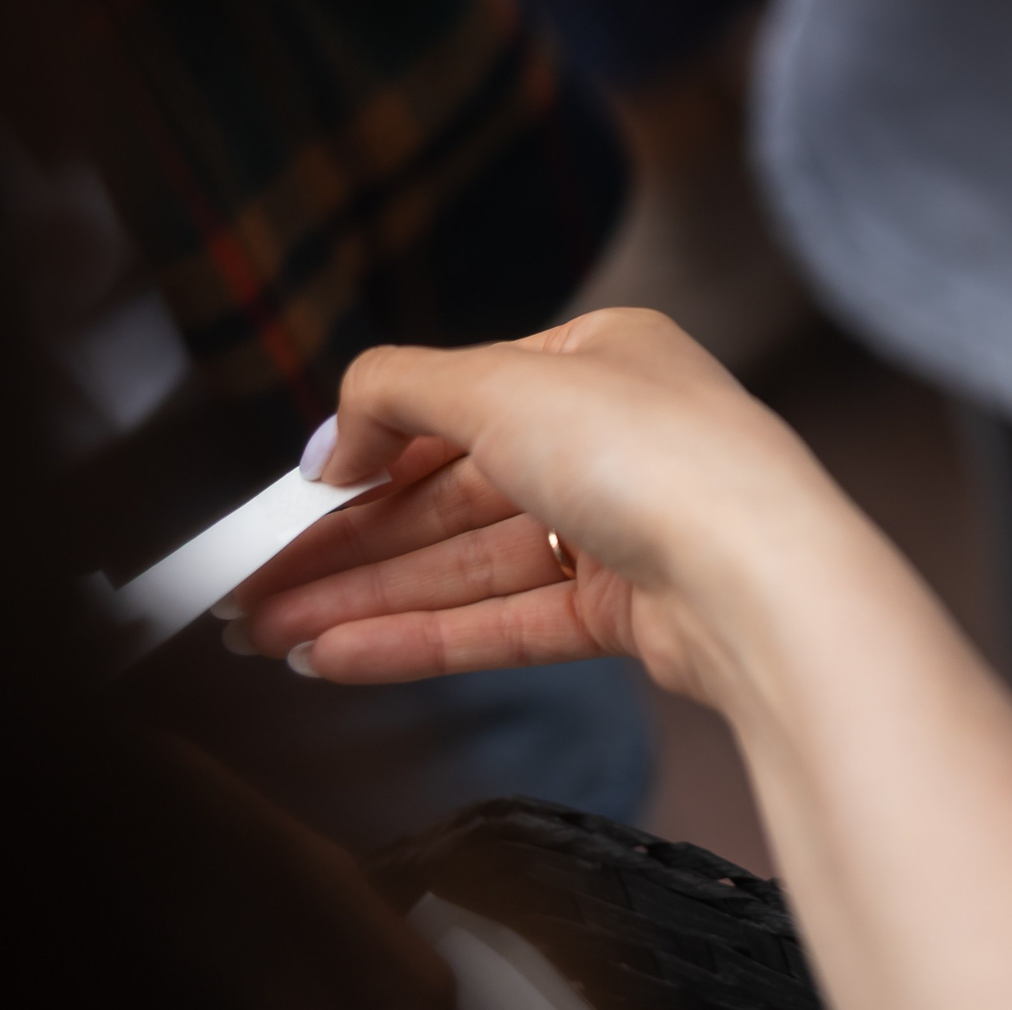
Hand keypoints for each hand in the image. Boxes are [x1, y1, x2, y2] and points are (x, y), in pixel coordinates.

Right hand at [229, 308, 845, 705]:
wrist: (763, 573)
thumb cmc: (656, 453)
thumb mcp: (499, 382)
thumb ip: (395, 392)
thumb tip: (331, 436)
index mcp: (600, 356)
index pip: (457, 398)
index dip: (366, 451)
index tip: (288, 502)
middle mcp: (613, 437)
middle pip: (450, 494)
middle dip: (346, 544)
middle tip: (248, 591)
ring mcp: (622, 527)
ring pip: (467, 566)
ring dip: (363, 599)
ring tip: (266, 636)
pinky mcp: (627, 612)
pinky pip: (501, 623)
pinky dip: (418, 639)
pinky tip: (336, 655)